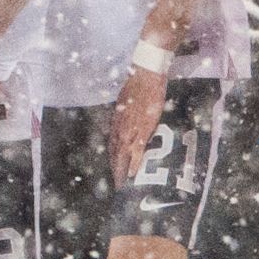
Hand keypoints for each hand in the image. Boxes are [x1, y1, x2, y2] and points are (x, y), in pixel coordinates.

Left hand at [110, 64, 170, 183]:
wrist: (146, 76)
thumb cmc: (137, 85)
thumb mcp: (125, 99)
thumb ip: (123, 111)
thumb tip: (122, 117)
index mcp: (117, 119)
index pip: (112, 142)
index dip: (112, 156)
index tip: (112, 167)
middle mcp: (121, 126)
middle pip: (115, 151)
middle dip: (115, 167)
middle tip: (115, 183)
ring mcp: (131, 128)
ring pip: (123, 153)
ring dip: (121, 169)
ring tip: (121, 183)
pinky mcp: (143, 128)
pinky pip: (137, 149)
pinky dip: (134, 162)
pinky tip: (133, 173)